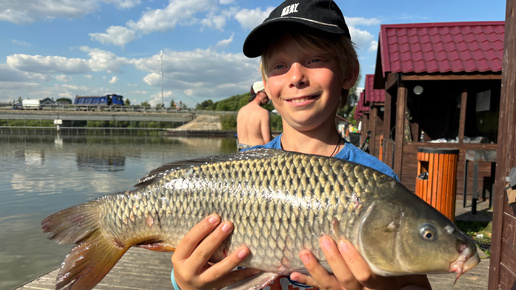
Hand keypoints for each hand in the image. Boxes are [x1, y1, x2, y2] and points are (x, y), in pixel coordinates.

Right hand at [171, 214, 259, 289]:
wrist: (187, 287)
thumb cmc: (189, 262)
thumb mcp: (186, 252)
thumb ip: (198, 240)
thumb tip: (218, 218)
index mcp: (179, 258)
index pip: (189, 241)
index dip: (202, 228)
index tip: (215, 216)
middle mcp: (188, 271)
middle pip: (203, 254)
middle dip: (216, 238)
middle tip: (229, 224)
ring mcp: (202, 282)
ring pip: (218, 271)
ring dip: (232, 259)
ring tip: (245, 248)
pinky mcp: (215, 287)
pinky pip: (231, 280)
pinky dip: (243, 274)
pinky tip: (255, 267)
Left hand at [290, 236, 430, 289]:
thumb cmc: (409, 279)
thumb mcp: (412, 271)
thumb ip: (406, 259)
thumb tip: (411, 231)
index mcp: (381, 284)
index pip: (366, 275)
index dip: (354, 261)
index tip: (344, 242)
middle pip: (346, 279)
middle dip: (333, 260)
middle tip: (324, 238)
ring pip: (330, 285)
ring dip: (315, 268)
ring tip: (303, 252)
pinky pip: (322, 288)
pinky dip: (307, 279)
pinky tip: (292, 273)